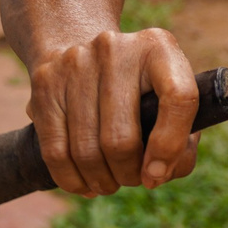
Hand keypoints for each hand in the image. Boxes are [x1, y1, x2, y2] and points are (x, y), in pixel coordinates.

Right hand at [25, 25, 200, 196]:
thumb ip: (182, 141)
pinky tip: (84, 185)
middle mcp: (115, 50)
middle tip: (132, 179)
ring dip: (101, 181)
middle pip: (121, 138)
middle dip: (128, 174)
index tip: (158, 174)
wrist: (78, 42)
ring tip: (109, 184)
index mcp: (159, 48)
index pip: (178, 98)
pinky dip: (72, 180)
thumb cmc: (136, 87)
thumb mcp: (168, 98)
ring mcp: (76, 64)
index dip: (171, 146)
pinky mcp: (45, 84)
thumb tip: (157, 175)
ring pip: (86, 151)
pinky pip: (55, 151)